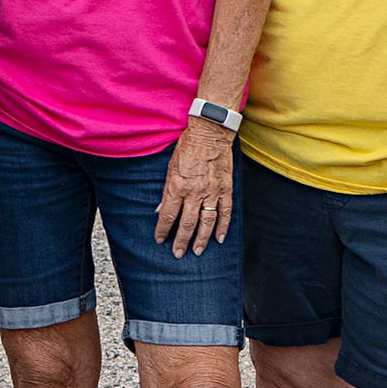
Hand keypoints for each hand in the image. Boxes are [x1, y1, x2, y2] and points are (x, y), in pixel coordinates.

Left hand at [151, 118, 235, 256]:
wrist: (210, 133)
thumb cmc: (187, 148)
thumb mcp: (170, 168)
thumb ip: (166, 192)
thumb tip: (160, 210)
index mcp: (178, 186)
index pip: (168, 215)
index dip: (163, 230)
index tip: (160, 240)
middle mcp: (195, 192)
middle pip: (187, 223)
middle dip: (181, 241)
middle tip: (178, 253)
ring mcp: (212, 192)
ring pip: (207, 222)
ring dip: (201, 239)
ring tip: (197, 251)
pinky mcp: (226, 188)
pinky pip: (225, 212)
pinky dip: (223, 227)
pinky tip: (220, 238)